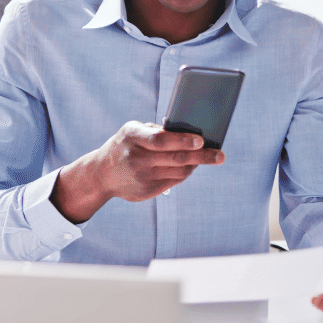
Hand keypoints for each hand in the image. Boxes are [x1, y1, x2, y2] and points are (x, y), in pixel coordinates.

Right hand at [52, 121, 223, 222]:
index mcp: (132, 137)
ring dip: (196, 164)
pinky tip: (192, 165)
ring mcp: (142, 176)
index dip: (182, 140)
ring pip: (178, 171)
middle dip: (202, 156)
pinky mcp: (147, 191)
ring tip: (210, 157)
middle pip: (175, 158)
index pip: (160, 140)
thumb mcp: (133, 131)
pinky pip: (174, 180)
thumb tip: (187, 131)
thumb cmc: (125, 145)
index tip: (201, 139)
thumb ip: (156, 131)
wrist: (102, 174)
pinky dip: (186, 172)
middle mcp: (137, 158)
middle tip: (220, 155)